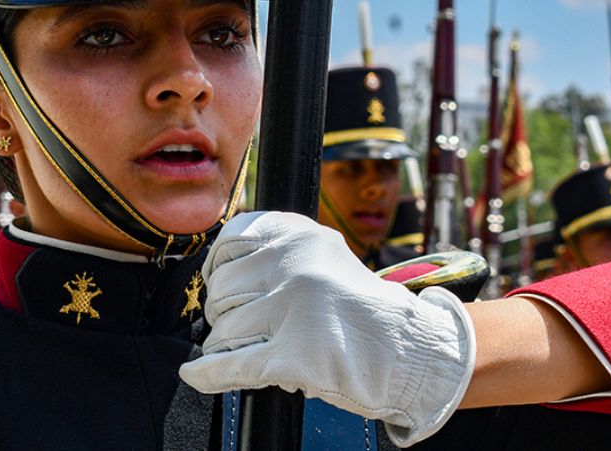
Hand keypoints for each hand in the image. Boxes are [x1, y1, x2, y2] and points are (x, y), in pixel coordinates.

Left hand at [178, 211, 475, 446]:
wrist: (413, 352)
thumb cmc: (362, 309)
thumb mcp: (324, 258)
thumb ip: (277, 255)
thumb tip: (214, 274)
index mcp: (300, 234)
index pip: (230, 241)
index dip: (218, 267)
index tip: (219, 282)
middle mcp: (295, 264)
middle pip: (222, 290)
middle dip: (224, 312)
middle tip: (247, 326)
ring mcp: (294, 308)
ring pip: (224, 330)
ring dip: (228, 345)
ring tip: (257, 349)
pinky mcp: (295, 354)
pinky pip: (231, 364)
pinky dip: (208, 374)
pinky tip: (197, 375)